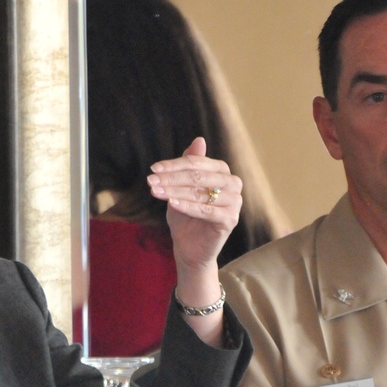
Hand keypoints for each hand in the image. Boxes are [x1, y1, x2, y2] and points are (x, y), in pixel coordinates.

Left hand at [147, 137, 240, 347]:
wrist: (189, 248)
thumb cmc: (184, 216)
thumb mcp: (181, 188)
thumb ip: (189, 165)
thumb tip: (199, 139)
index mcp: (222, 172)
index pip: (197, 163)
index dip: (174, 165)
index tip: (153, 168)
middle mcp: (232, 184)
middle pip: (199, 176)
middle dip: (172, 178)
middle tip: (150, 181)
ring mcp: (235, 202)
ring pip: (201, 192)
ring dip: (175, 191)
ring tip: (155, 191)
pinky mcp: (231, 219)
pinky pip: (206, 210)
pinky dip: (187, 206)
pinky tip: (170, 203)